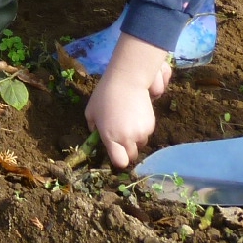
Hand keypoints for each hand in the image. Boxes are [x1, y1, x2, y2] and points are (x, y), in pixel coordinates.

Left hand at [87, 33, 172, 168]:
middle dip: (127, 149)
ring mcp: (141, 133)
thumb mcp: (91, 111)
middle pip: (131, 156)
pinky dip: (142, 128)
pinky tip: (136, 114)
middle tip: (121, 135)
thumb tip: (96, 134)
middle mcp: (127, 139)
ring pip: (140, 143)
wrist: (127, 80)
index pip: (119, 162)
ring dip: (135, 137)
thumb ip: (93, 127)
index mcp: (111, 138)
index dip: (118, 159)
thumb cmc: (105, 95)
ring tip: (128, 120)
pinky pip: (146, 133)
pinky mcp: (151, 126)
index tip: (116, 153)